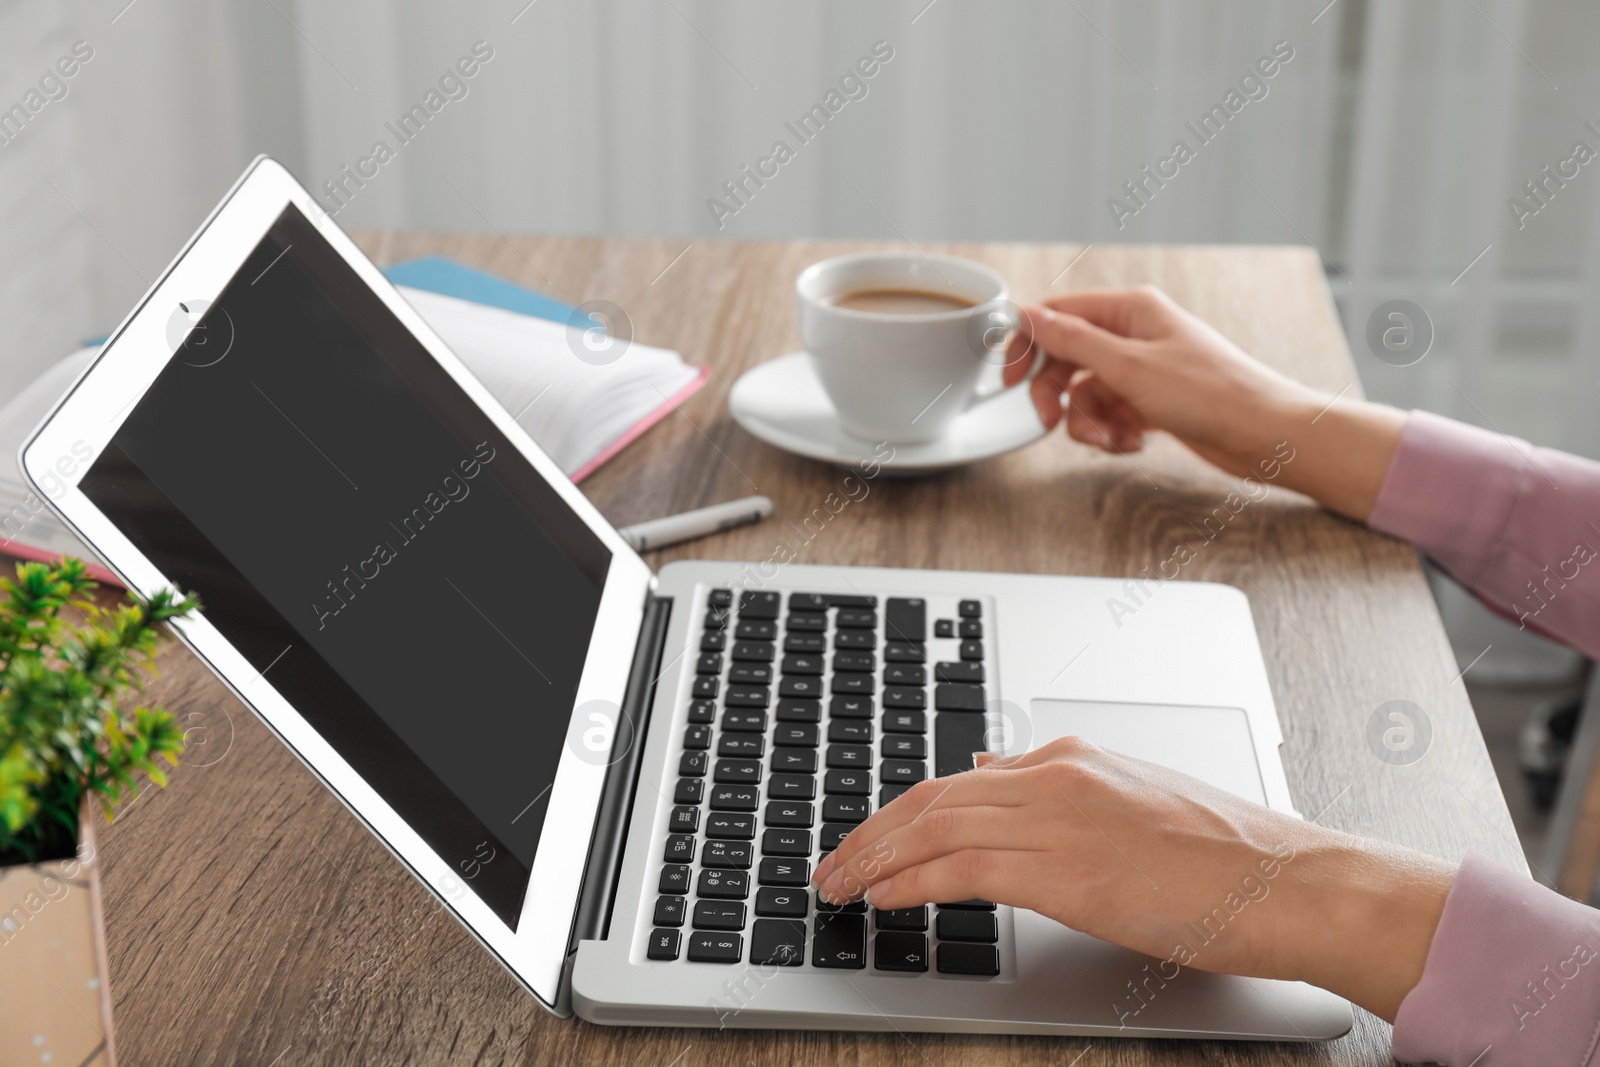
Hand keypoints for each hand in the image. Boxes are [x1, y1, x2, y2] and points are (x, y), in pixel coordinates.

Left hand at [811, 737, 1454, 1020]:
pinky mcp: (1064, 868)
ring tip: (838, 885)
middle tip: (831, 863)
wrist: (1291, 881)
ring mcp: (1058, 818)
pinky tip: (882, 898)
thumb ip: (1058, 789)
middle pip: (931, 798)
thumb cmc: (1228, 856)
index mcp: (1073, 759)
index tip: (871, 838)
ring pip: (934, 828)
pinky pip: (961, 868)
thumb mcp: (1133, 801)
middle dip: (871, 834)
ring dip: (874, 858)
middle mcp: (1056, 776)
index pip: (959, 781)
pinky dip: (909, 881)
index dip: (902, 812)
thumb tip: (989, 778)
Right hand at [1003, 286, 1407, 520]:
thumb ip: (1073, 340)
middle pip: (1067, 359)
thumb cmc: (1211, 393)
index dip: (1027, 345)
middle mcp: (1135, 335)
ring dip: (1088, 423)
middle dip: (1056, 394)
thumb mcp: (1129, 366)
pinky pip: (1110, 415)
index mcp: (1131, 310)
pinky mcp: (1153, 403)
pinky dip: (1113, 433)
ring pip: (1086, 394)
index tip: (1008, 378)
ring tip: (1111, 440)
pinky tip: (1134, 442)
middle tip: (1051, 420)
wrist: (1264, 434)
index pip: (1057, 315)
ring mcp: (1144, 370)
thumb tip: (1029, 316)